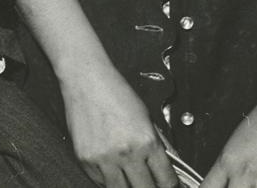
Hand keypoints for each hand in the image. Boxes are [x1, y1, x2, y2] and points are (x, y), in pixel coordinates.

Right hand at [60, 64, 177, 187]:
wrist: (86, 79)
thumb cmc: (115, 92)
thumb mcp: (146, 116)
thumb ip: (157, 144)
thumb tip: (165, 169)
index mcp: (146, 141)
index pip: (166, 180)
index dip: (170, 186)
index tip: (167, 185)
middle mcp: (126, 153)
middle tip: (148, 182)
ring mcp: (104, 159)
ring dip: (127, 186)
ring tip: (129, 176)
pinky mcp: (86, 160)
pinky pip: (101, 182)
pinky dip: (108, 179)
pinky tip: (111, 166)